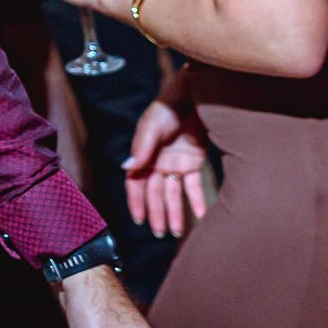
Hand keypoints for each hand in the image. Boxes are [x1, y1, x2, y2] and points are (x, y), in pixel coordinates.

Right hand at [124, 101, 209, 238]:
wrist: (197, 94)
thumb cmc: (169, 106)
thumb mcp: (153, 125)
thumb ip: (142, 147)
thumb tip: (126, 168)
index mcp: (143, 154)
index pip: (136, 183)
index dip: (136, 202)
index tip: (139, 220)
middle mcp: (157, 161)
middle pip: (155, 193)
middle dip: (156, 213)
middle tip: (159, 233)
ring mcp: (175, 163)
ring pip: (173, 193)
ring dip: (174, 212)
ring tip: (177, 232)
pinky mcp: (193, 161)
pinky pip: (193, 185)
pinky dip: (196, 200)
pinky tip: (200, 215)